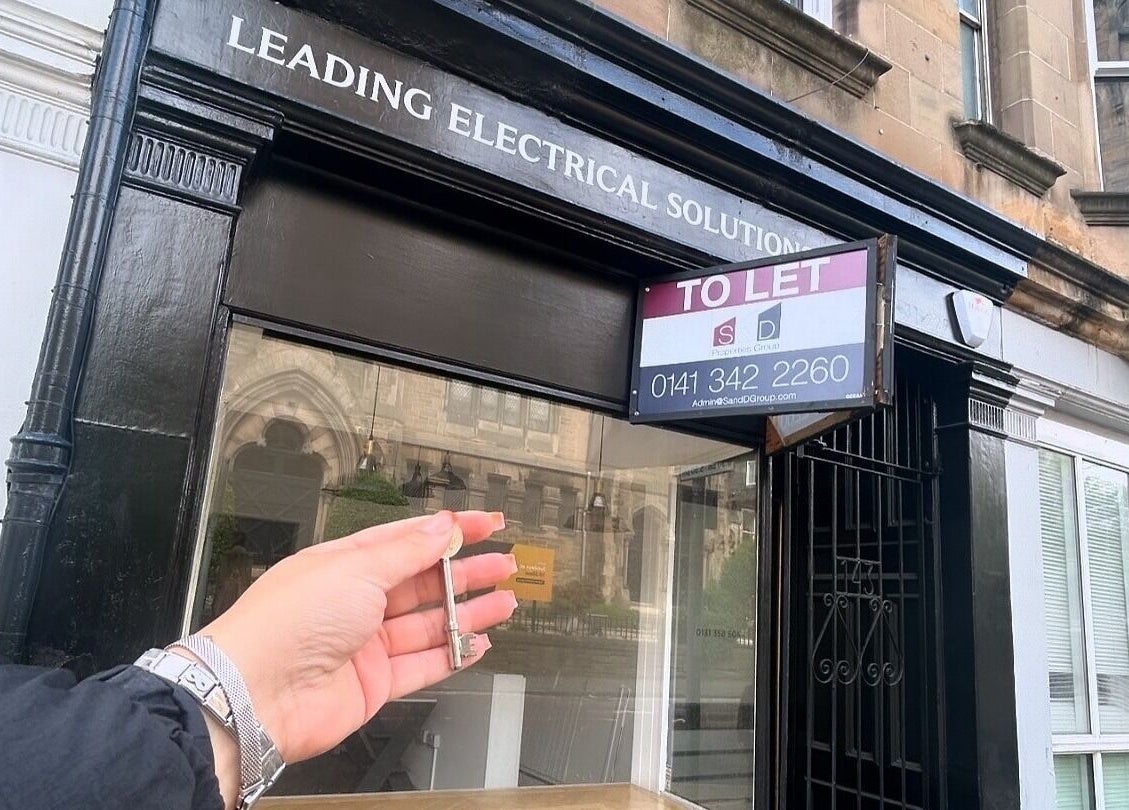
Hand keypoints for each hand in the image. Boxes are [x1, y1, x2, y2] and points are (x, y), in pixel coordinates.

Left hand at [190, 510, 516, 765]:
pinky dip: (453, 654)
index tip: (485, 524)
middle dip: (466, 571)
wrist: (257, 694)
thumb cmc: (284, 623)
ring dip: (468, 612)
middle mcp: (356, 601)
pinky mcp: (373, 682)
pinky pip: (424, 664)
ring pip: (430, 624)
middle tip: (502, 564)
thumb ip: (406, 551)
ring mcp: (365, 643)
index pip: (409, 539)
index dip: (450, 531)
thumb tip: (440, 527)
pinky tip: (476, 643)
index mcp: (346, 563)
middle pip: (424, 582)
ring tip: (503, 602)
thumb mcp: (355, 568)